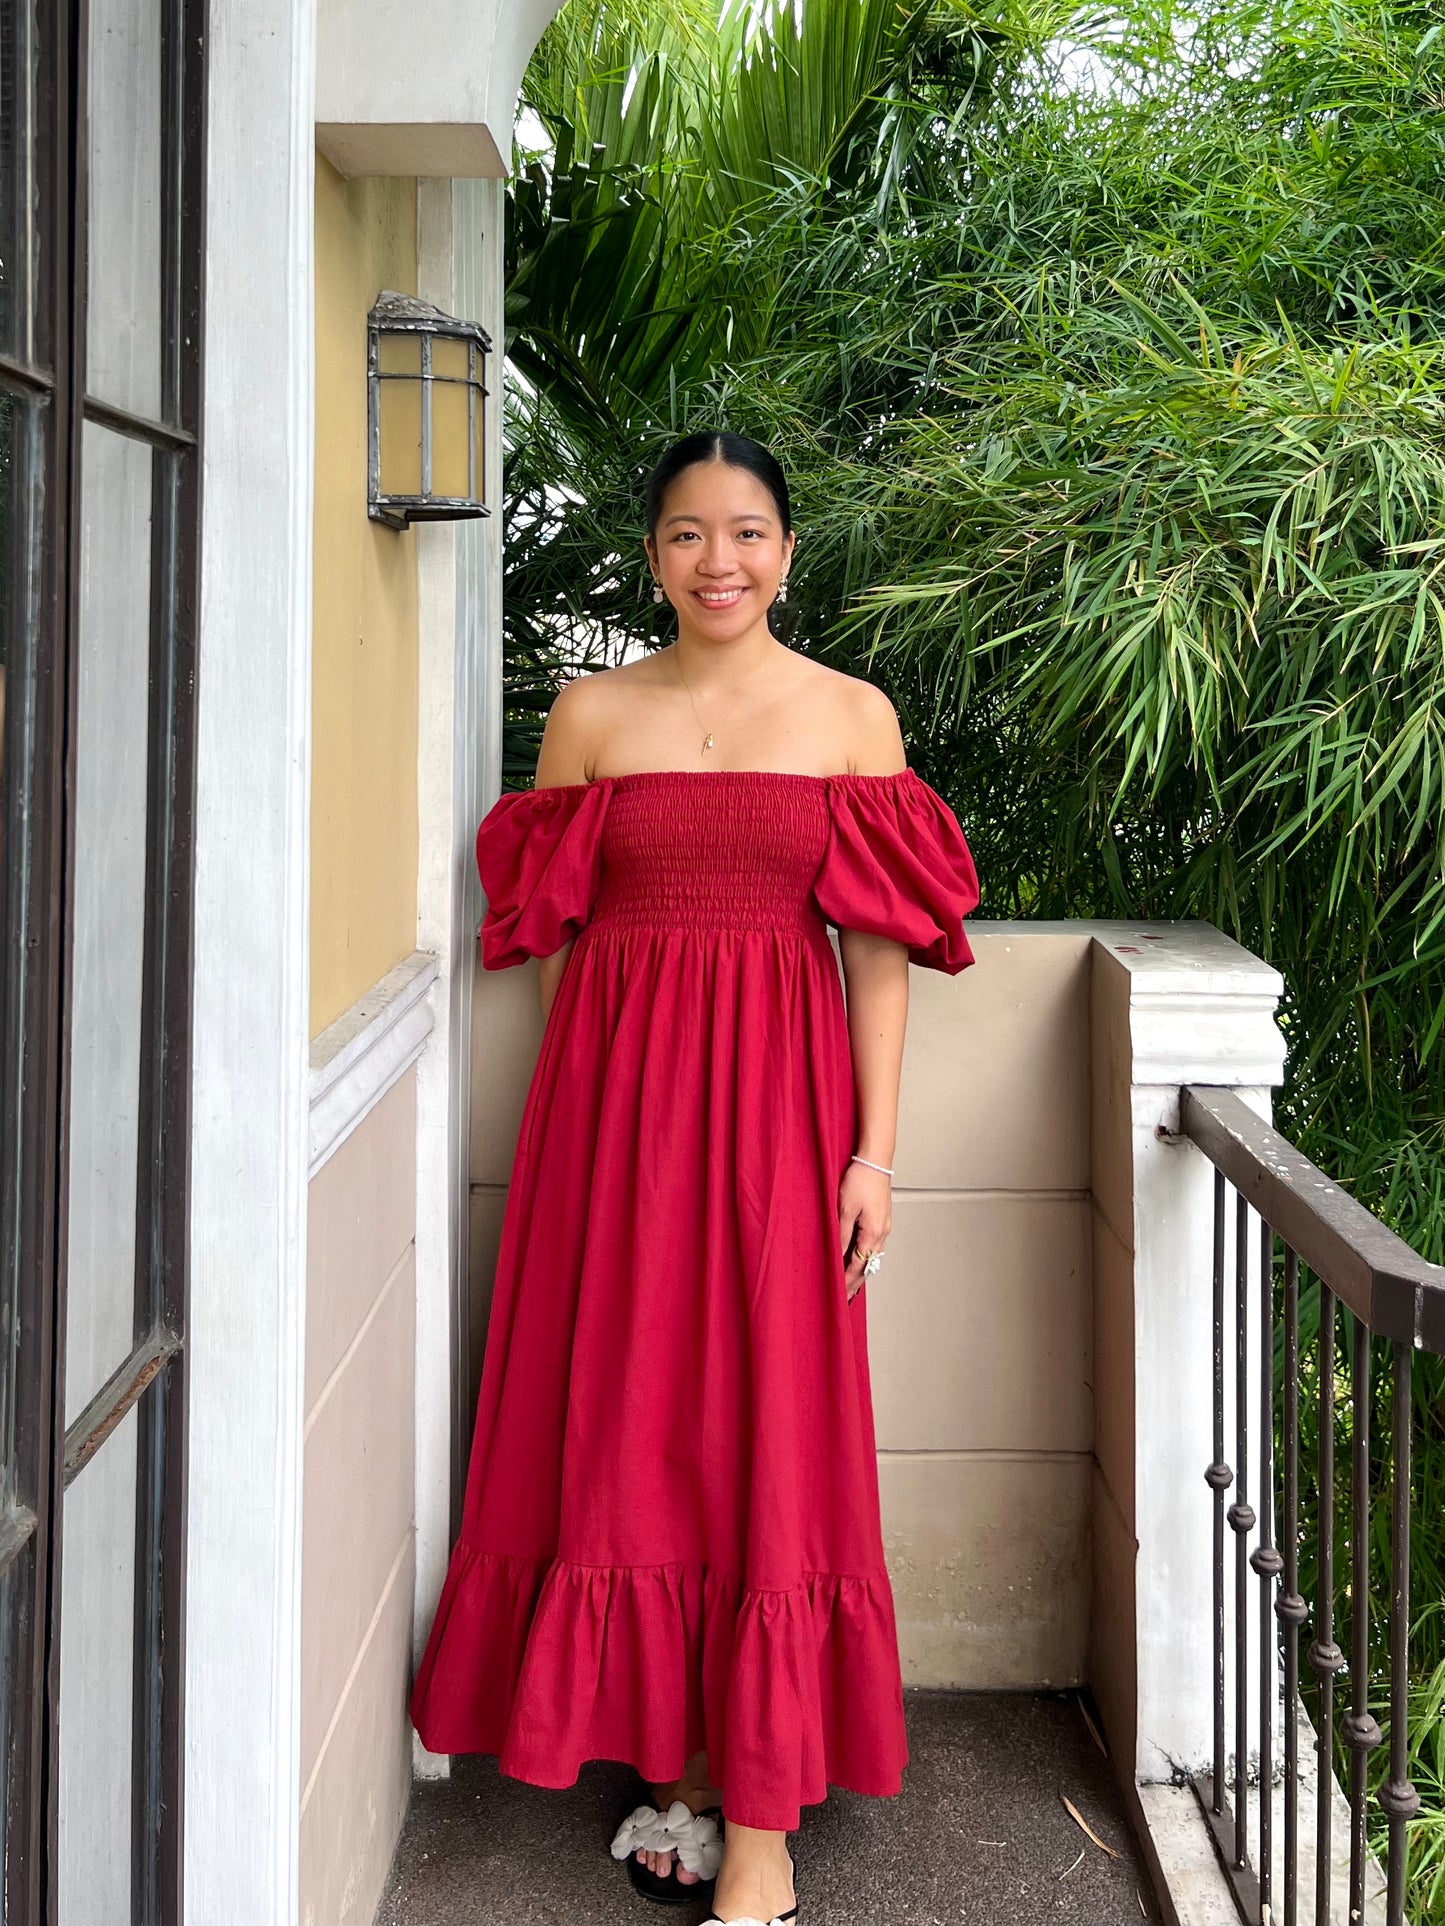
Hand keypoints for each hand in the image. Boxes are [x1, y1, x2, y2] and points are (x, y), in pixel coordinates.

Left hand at [839, 1159, 890, 1300]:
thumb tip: (837, 1256)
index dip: (848, 1281)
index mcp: (872, 1233)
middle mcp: (882, 1233)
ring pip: (872, 1255)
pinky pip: (874, 1245)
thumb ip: (841, 1235)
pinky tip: (859, 1257)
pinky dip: (865, 1256)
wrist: (875, 1160)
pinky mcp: (882, 1219)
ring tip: (851, 1282)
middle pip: (868, 1264)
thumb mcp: (844, 1209)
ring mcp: (884, 1226)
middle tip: (847, 1297)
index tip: (840, 1295)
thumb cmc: (860, 1180)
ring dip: (861, 1269)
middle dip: (856, 1281)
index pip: (858, 1265)